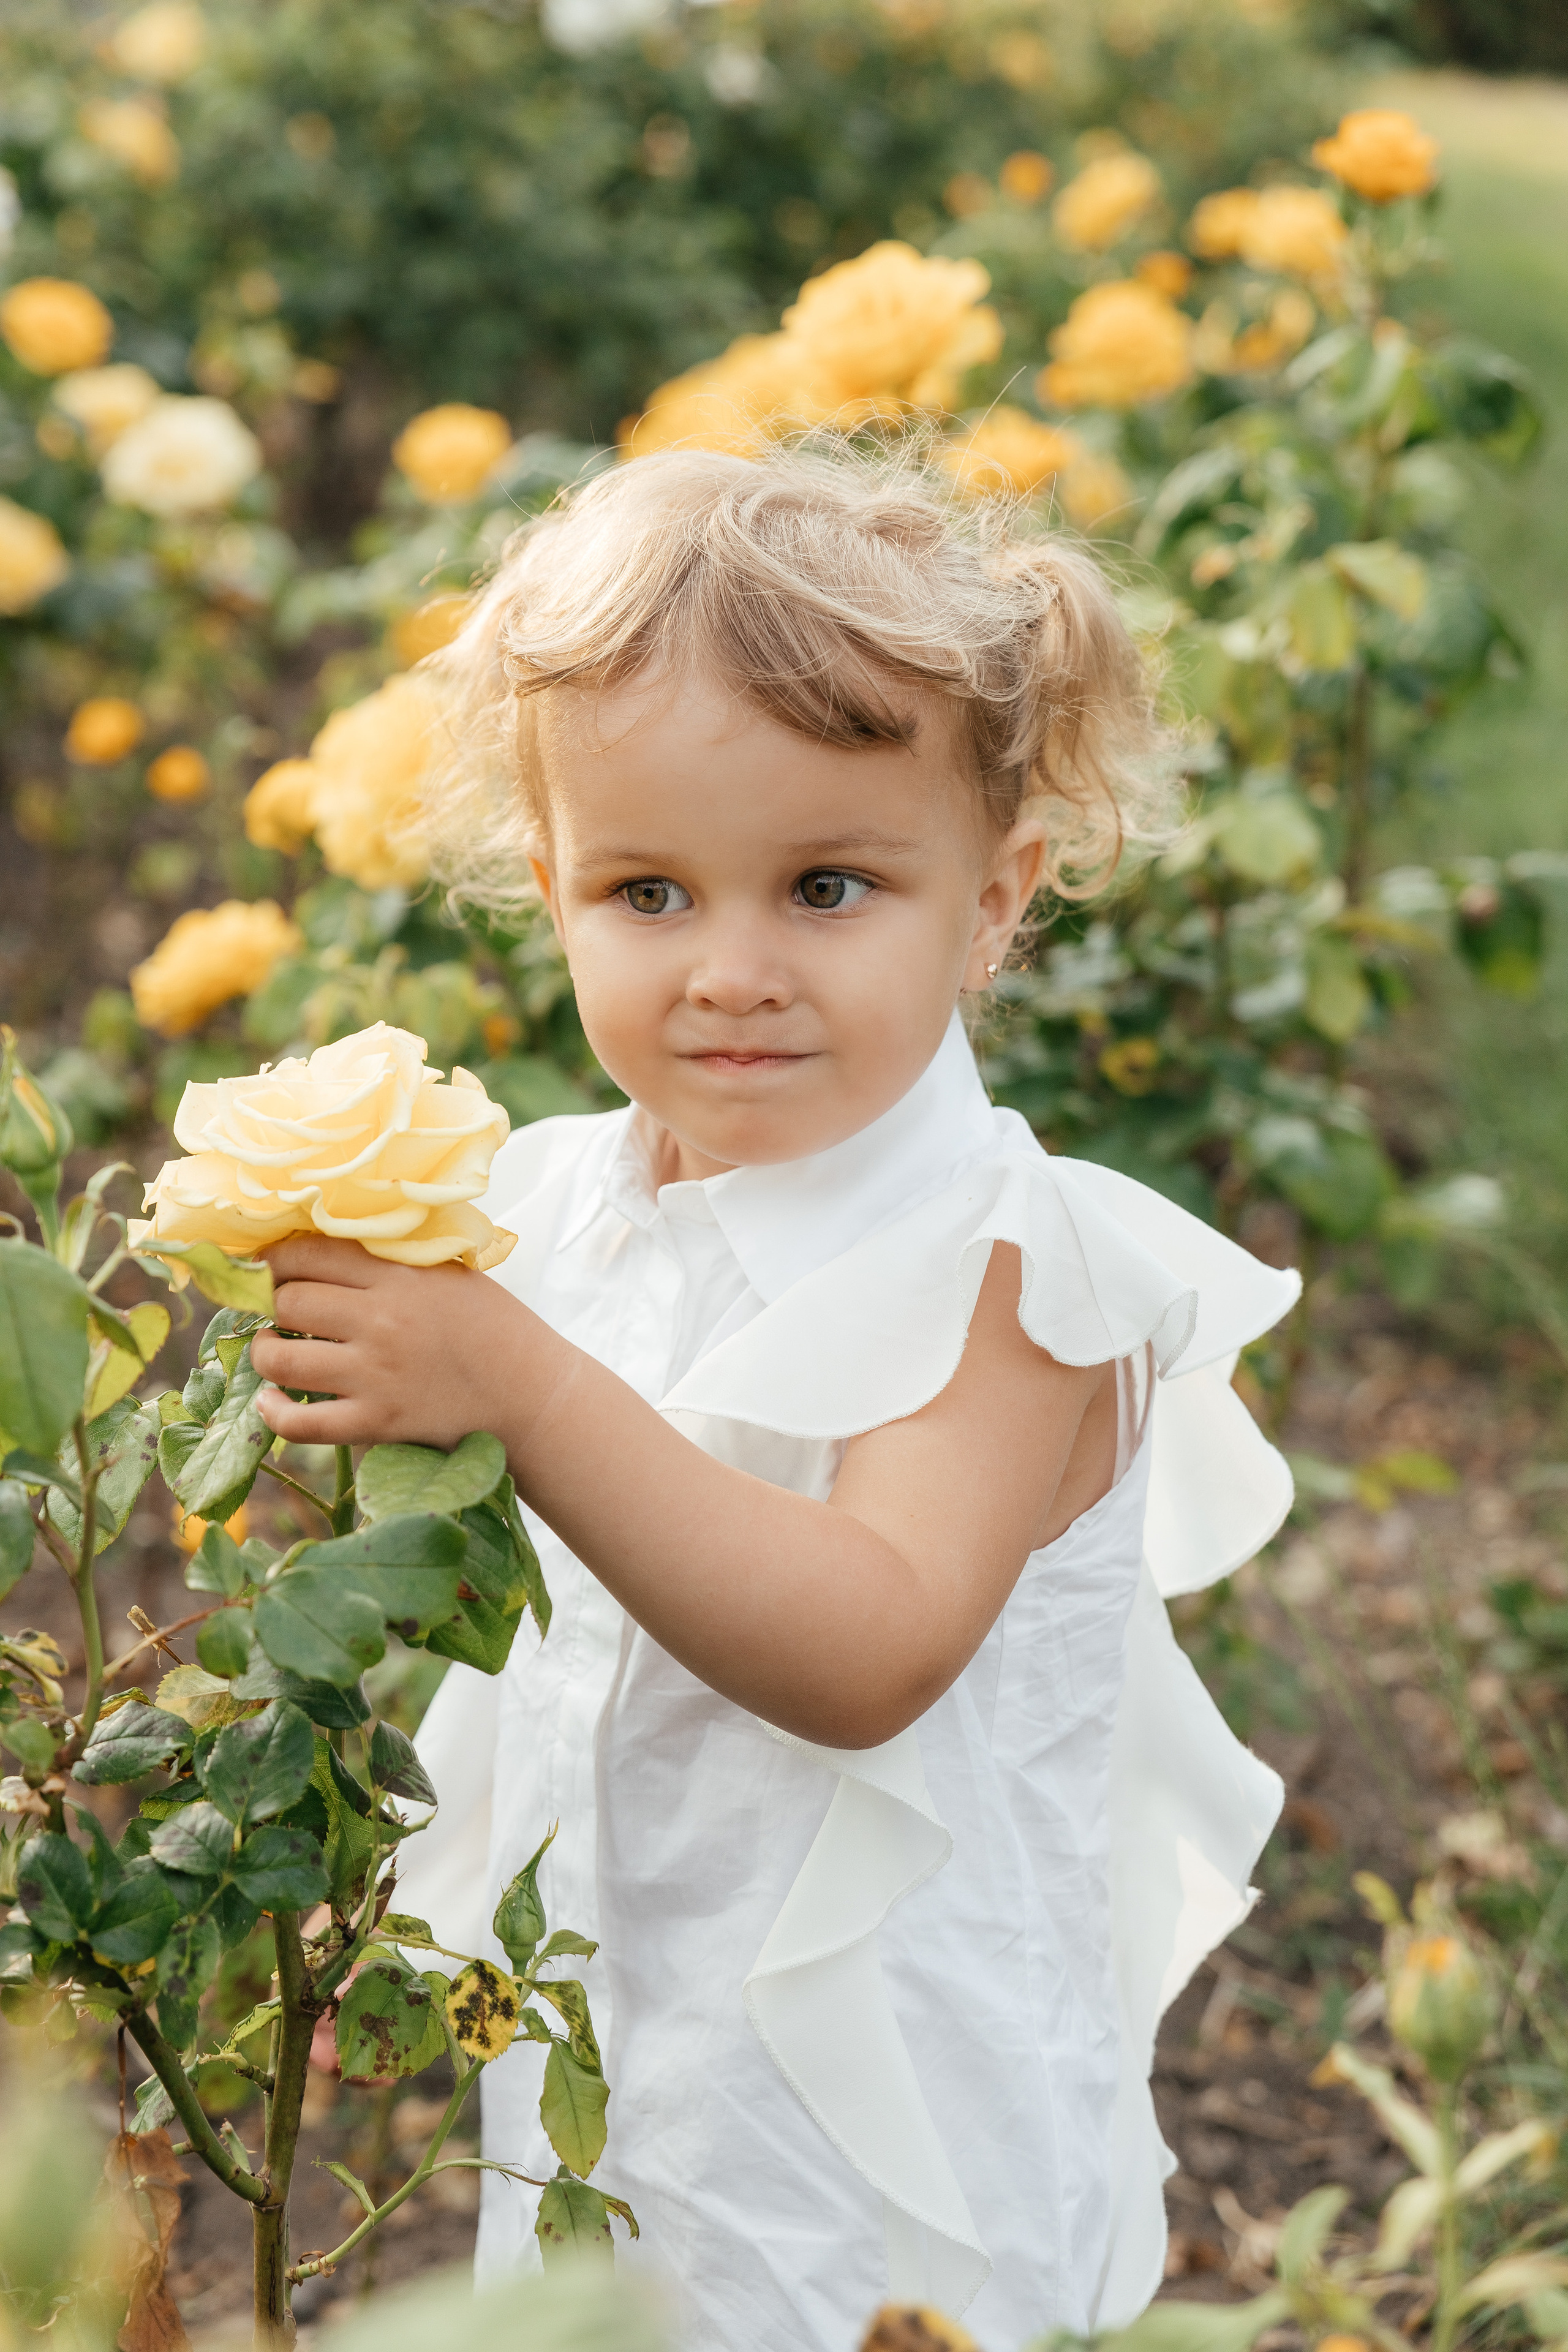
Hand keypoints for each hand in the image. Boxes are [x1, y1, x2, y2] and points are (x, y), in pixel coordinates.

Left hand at [251, 1235, 521, 1450]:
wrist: (533, 1395)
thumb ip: (392, 1262)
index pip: (308, 1253)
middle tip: (270, 1312)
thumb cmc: (494, 1329)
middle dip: (267, 1306)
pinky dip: (274, 1414)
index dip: (272, 1260)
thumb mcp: (449, 1275)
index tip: (264, 1268)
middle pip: (287, 1302)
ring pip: (281, 1360)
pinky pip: (300, 1423)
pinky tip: (272, 1404)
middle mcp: (381, 1321)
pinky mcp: (378, 1422)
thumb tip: (327, 1245)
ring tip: (270, 1352)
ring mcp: (376, 1374)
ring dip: (263, 1354)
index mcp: (399, 1276)